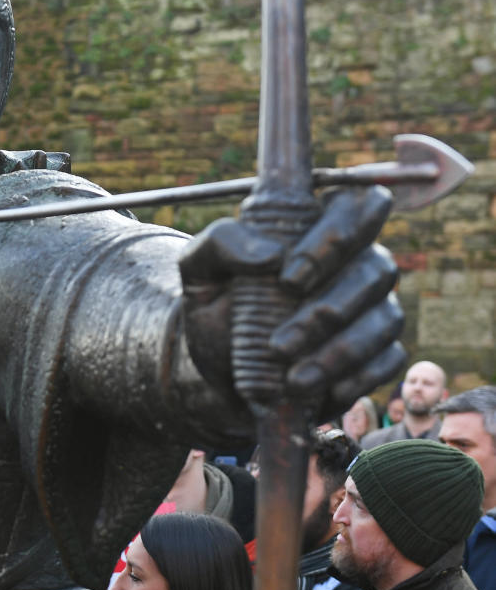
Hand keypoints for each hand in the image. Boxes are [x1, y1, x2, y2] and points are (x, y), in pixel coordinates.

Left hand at [179, 186, 405, 418]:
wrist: (219, 374)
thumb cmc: (217, 309)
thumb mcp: (199, 271)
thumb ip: (221, 243)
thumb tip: (270, 254)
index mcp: (317, 228)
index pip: (361, 201)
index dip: (336, 232)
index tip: (287, 274)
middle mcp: (356, 261)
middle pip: (378, 266)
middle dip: (330, 305)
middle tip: (280, 332)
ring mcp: (373, 306)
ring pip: (384, 317)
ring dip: (338, 351)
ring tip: (291, 380)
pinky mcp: (379, 351)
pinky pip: (389, 358)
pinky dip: (356, 376)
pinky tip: (321, 389)